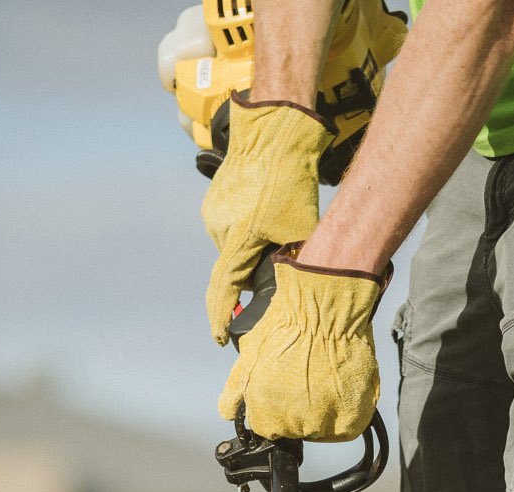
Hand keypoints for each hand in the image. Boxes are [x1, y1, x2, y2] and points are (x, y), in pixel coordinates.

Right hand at [202, 94, 330, 344]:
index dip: (222, 317)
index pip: (226, 290)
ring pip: (234, 247)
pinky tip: (265, 211)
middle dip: (254, 270)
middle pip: (236, 268)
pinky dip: (247, 229)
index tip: (220, 337)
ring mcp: (214, 212)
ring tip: (275, 224)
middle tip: (278, 255)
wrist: (273, 131)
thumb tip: (285, 281)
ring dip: (252, 247)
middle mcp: (219, 228)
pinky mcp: (215, 199)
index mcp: (239, 239)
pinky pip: (230, 226)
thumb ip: (290, 260)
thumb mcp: (299, 227)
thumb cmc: (290, 179)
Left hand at [218, 254, 384, 442]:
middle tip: (307, 376)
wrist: (324, 306)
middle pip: (295, 429)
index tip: (286, 386)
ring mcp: (323, 426)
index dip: (277, 407)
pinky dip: (345, 412)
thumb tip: (227, 414)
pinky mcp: (349, 421)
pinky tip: (339, 387)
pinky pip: (344, 429)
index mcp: (265, 416)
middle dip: (299, 407)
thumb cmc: (286, 327)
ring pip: (321, 429)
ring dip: (324, 410)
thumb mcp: (249, 357)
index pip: (268, 428)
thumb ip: (233, 392)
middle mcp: (292, 426)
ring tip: (324, 377)